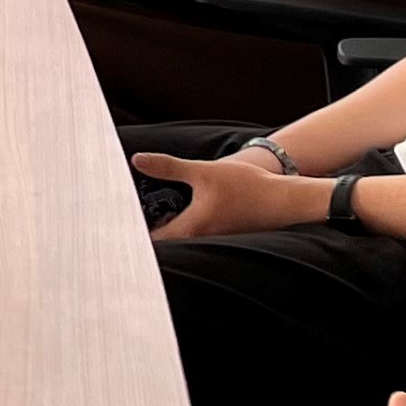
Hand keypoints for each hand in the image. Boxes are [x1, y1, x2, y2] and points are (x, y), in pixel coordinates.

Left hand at [128, 147, 320, 240]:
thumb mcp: (203, 171)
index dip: (135, 232)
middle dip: (150, 231)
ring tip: (155, 211)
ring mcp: (215, 244)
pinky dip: (187, 229)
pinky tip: (184, 212)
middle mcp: (202, 242)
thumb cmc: (247, 187)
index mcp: (192, 228)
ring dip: (169, 229)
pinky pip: (199, 238)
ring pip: (183, 242)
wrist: (285, 200)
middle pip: (166, 244)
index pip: (153, 241)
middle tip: (134, 215)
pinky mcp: (226, 240)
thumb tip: (138, 160)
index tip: (119, 224)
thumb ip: (169, 167)